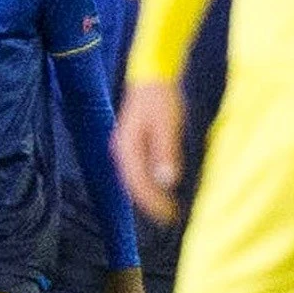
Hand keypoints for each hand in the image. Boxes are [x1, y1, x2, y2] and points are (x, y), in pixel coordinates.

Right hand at [112, 79, 187, 225]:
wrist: (153, 75)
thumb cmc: (161, 98)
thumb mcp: (167, 125)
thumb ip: (165, 153)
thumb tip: (166, 181)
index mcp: (127, 147)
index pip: (139, 184)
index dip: (154, 202)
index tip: (170, 215)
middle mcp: (121, 150)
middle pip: (134, 185)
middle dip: (152, 203)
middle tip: (172, 217)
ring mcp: (125, 147)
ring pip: (136, 179)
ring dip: (151, 194)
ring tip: (169, 207)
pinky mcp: (132, 143)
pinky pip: (139, 170)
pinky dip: (150, 182)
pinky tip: (164, 186)